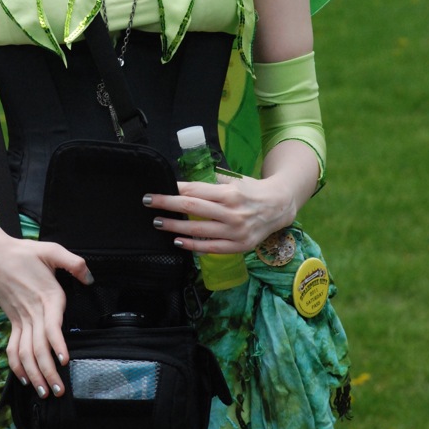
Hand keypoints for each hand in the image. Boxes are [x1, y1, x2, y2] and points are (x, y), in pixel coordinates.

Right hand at [0, 234, 92, 398]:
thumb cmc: (24, 252)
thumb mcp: (51, 250)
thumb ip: (74, 262)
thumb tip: (90, 278)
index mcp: (46, 296)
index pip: (51, 326)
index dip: (57, 344)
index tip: (64, 360)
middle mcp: (33, 312)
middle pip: (38, 348)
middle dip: (48, 371)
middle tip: (59, 390)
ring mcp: (20, 319)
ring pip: (25, 353)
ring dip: (34, 375)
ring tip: (45, 393)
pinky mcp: (13, 321)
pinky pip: (13, 348)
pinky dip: (17, 366)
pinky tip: (24, 379)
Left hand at [143, 173, 297, 253]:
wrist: (279, 207)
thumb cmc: (251, 190)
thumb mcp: (234, 180)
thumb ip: (211, 181)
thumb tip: (184, 182)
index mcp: (229, 193)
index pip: (195, 191)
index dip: (174, 190)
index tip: (157, 190)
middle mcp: (231, 213)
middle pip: (192, 209)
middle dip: (167, 205)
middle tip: (149, 203)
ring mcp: (235, 232)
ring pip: (198, 230)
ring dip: (175, 227)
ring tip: (158, 222)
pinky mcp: (239, 246)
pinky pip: (211, 248)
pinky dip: (193, 246)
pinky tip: (177, 241)